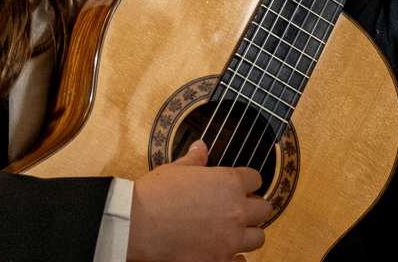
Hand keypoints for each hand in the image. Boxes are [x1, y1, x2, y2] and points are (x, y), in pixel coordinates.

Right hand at [128, 140, 268, 261]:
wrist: (134, 225)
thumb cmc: (154, 194)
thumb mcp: (175, 169)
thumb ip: (195, 159)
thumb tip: (201, 147)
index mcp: (230, 183)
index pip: (256, 180)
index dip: (246, 182)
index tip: (238, 187)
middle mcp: (236, 211)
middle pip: (263, 209)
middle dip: (252, 208)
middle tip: (236, 210)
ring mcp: (229, 239)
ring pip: (258, 237)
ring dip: (247, 233)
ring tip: (232, 232)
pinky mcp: (218, 261)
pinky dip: (236, 259)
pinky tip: (224, 253)